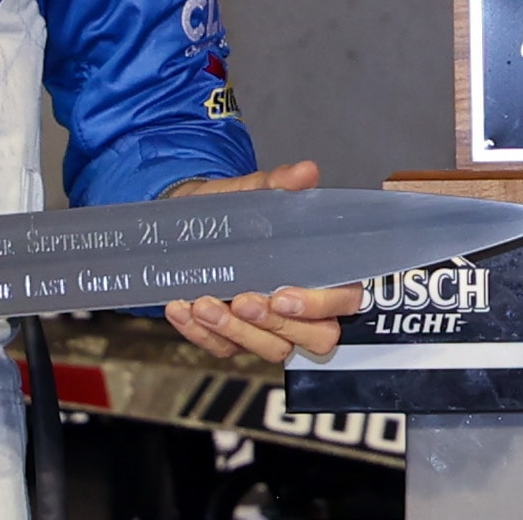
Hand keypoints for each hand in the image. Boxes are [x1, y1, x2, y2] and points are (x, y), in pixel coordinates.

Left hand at [162, 161, 364, 363]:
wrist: (188, 220)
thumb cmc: (233, 209)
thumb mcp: (252, 192)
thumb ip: (279, 184)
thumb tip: (305, 172)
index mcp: (319, 272)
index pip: (342, 302)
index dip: (318, 306)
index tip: (283, 295)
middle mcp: (300, 308)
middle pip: (314, 338)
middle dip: (277, 325)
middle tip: (242, 301)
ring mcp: (269, 328)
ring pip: (269, 349)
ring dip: (235, 331)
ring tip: (203, 302)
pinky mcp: (234, 339)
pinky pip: (223, 348)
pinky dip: (200, 333)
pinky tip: (180, 307)